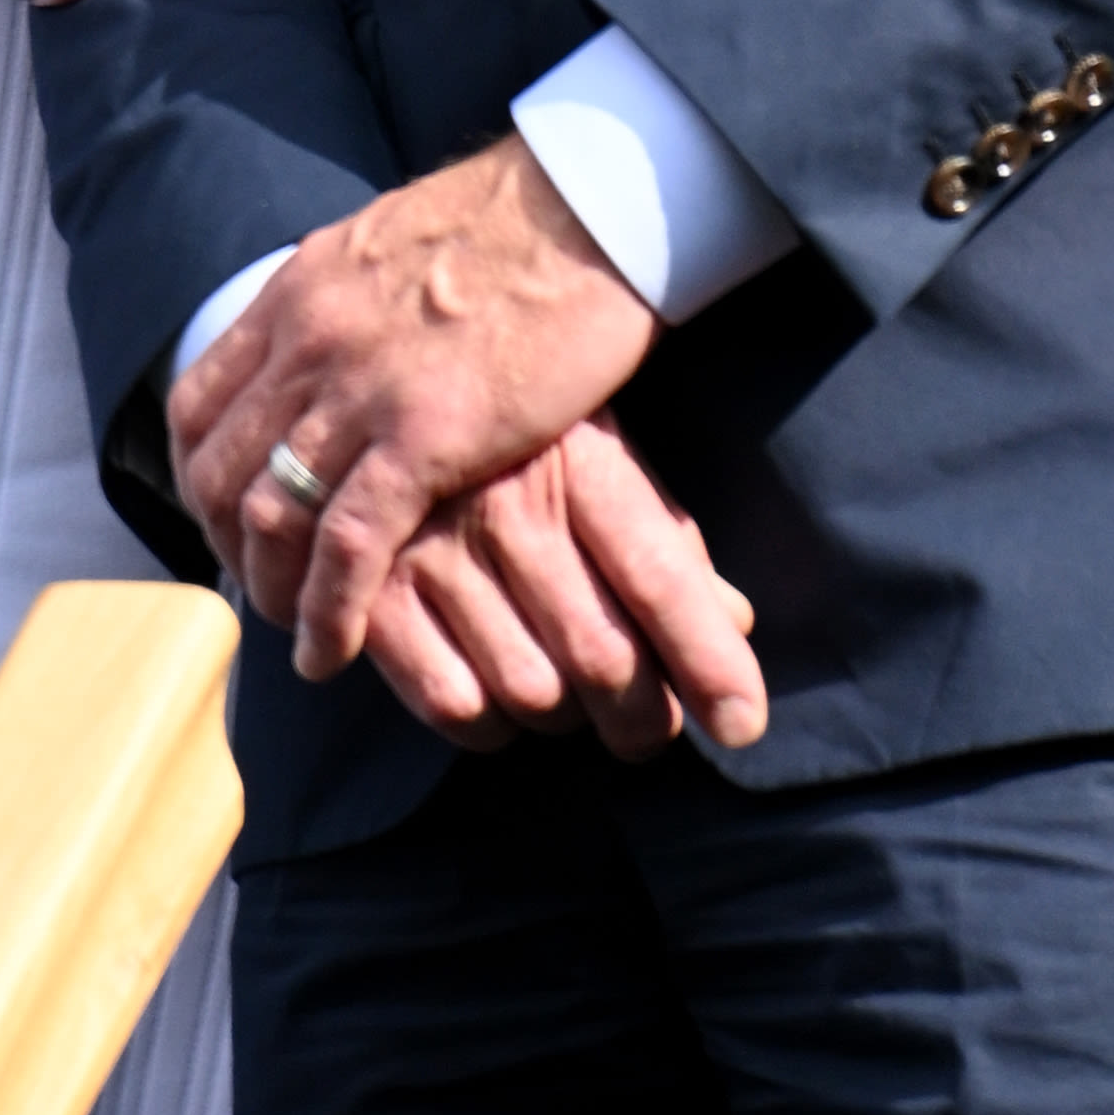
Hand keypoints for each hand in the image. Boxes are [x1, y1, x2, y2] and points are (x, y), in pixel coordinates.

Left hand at [168, 138, 764, 746]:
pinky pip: (348, 545)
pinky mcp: (424, 435)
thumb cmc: (520, 223)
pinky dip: (328, 610)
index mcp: (298, 293)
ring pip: (270, 515)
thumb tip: (342, 328)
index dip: (199, 476)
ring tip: (296, 634)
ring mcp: (360, 389)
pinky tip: (332, 651)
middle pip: (222, 470)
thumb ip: (353, 297)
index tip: (226, 521)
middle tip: (261, 592)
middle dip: (229, 548)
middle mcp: (309, 341)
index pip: (200, 402)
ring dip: (272, 591)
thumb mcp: (395, 246)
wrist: (587, 200)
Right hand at [362, 420, 754, 760]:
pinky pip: (453, 706)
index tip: (742, 722)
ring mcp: (432, 553)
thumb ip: (665, 540)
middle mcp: (504, 508)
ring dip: (566, 718)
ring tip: (568, 693)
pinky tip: (498, 694)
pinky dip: (490, 724)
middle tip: (650, 725)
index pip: (660, 577)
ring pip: (531, 694)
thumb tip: (735, 622)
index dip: (710, 661)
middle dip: (645, 717)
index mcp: (578, 463)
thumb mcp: (601, 456)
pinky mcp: (371, 597)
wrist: (377, 389)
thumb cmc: (517, 438)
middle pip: (601, 657)